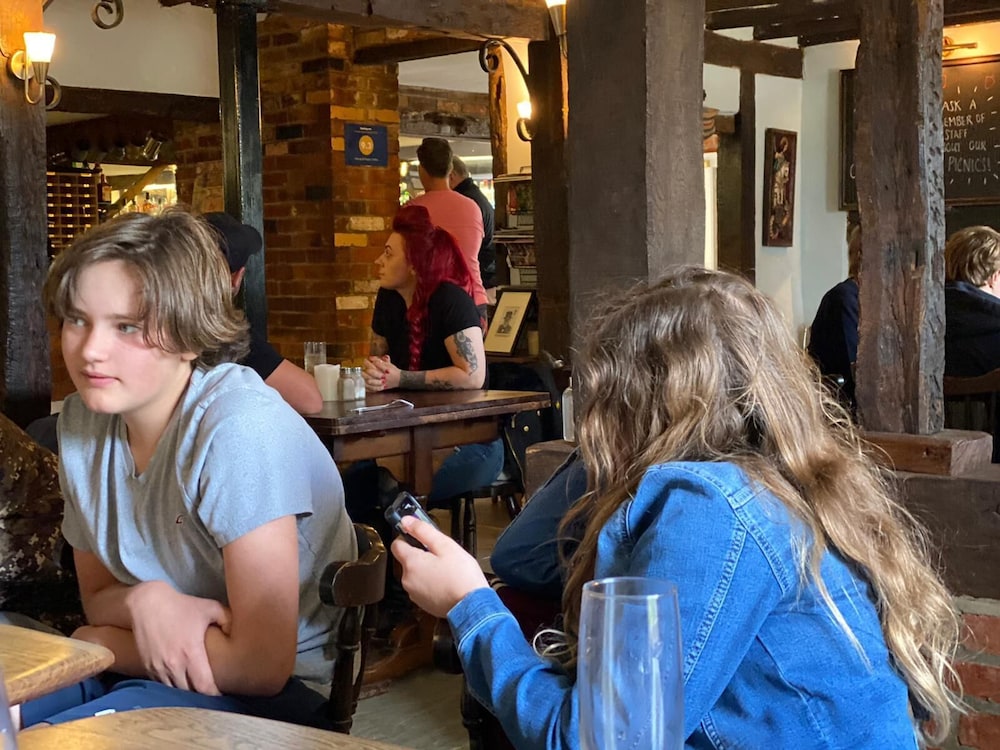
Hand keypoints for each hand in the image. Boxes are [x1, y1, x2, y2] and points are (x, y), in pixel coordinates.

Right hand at [126, 580, 230, 694]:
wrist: (146, 604)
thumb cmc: (181, 605)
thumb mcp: (210, 608)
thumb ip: (227, 620)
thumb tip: (237, 633)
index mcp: (191, 653)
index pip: (204, 687)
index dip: (214, 694)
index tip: (221, 694)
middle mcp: (174, 665)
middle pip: (189, 693)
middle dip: (200, 696)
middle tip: (210, 692)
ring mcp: (159, 668)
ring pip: (174, 691)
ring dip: (185, 693)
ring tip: (195, 690)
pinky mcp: (148, 667)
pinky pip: (162, 685)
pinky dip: (171, 686)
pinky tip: (180, 681)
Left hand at [363, 355, 400, 390]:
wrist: (400, 379)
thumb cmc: (393, 371)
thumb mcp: (389, 364)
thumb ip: (380, 360)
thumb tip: (371, 357)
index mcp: (387, 369)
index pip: (378, 364)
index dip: (372, 361)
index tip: (366, 359)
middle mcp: (385, 376)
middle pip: (375, 373)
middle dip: (368, 370)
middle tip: (362, 367)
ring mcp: (383, 383)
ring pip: (373, 382)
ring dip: (366, 378)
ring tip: (361, 375)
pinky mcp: (382, 388)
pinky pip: (374, 389)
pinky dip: (368, 387)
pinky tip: (363, 384)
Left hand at [392, 516, 488, 617]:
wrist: (472, 607)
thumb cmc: (462, 577)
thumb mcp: (445, 545)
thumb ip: (423, 531)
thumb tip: (407, 521)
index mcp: (411, 563)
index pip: (396, 544)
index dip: (407, 537)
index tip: (419, 535)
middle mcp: (407, 579)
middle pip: (408, 560)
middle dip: (422, 554)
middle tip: (441, 554)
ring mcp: (414, 593)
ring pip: (415, 574)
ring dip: (426, 569)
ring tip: (446, 570)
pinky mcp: (422, 604)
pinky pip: (422, 587)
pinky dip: (431, 583)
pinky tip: (446, 582)